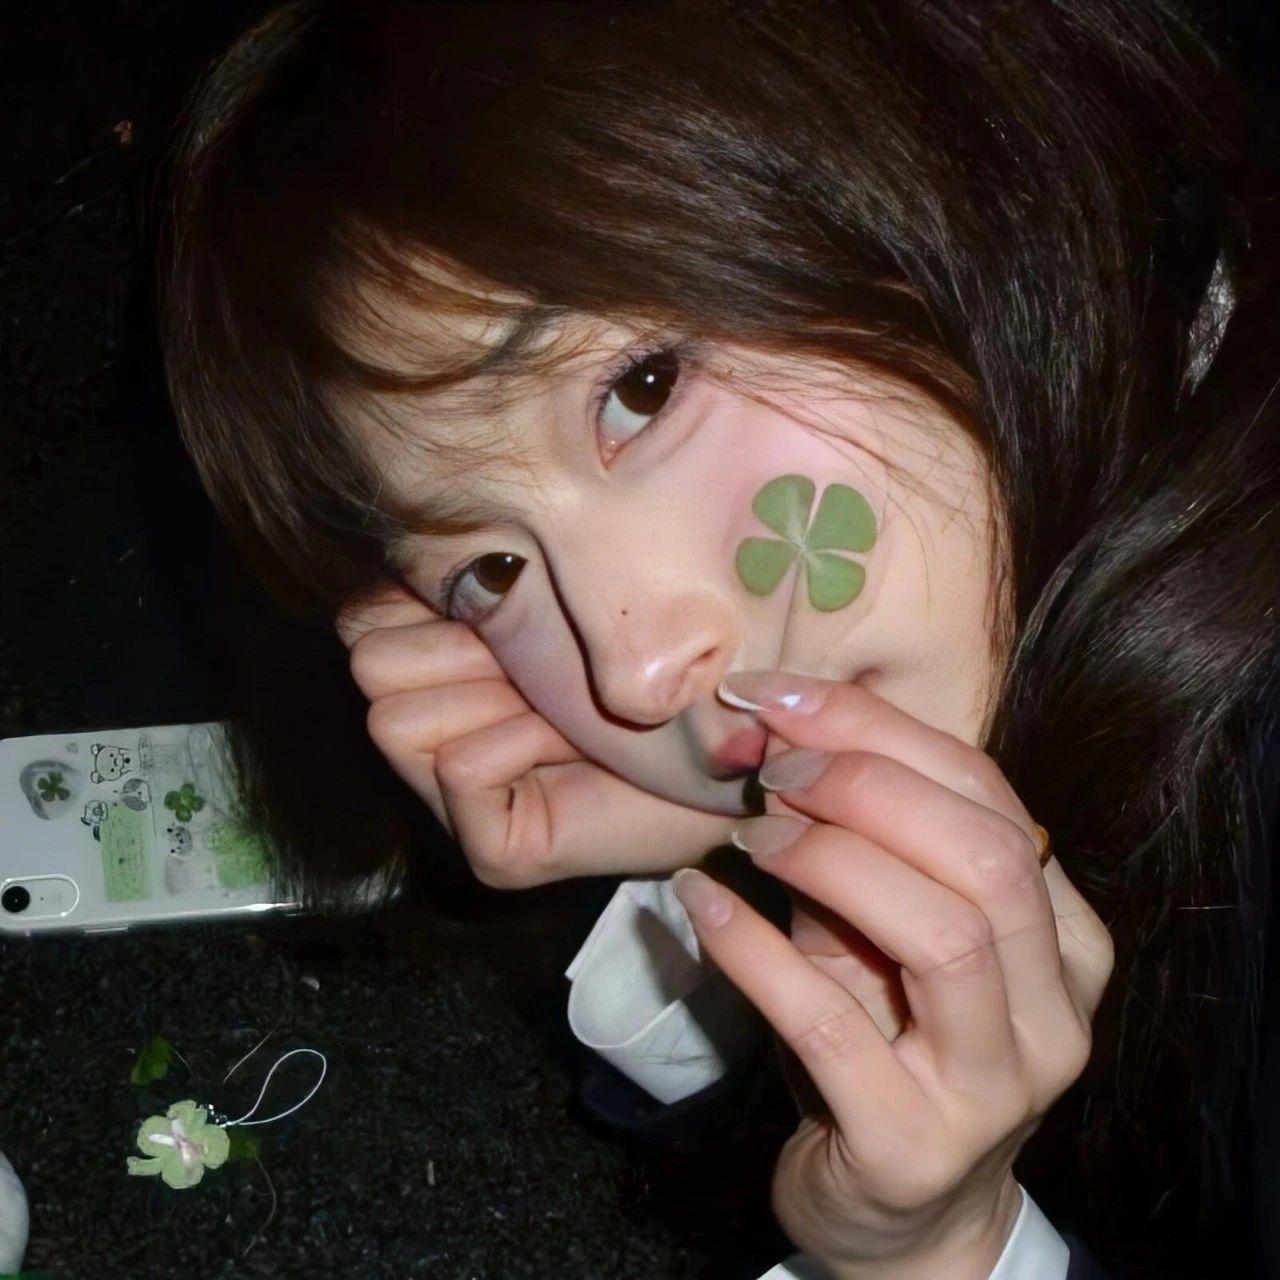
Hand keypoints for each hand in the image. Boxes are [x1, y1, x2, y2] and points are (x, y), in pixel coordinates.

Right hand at [337, 582, 734, 887]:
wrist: (737, 753)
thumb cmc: (655, 670)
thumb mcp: (554, 604)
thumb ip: (477, 585)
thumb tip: (420, 548)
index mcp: (439, 673)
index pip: (358, 619)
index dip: (429, 603)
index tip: (513, 610)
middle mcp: (435, 741)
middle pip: (369, 663)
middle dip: (462, 652)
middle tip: (541, 674)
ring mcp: (457, 806)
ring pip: (395, 717)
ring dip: (495, 702)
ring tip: (561, 715)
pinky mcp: (495, 855)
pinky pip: (462, 766)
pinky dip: (519, 747)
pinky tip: (569, 753)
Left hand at [672, 672, 1112, 1278]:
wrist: (901, 1217)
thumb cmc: (889, 1047)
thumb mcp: (882, 937)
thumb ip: (855, 849)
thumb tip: (774, 743)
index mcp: (1062, 937)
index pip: (989, 796)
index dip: (879, 730)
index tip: (780, 696)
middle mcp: (1053, 1009)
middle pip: (983, 854)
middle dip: (864, 785)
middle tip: (771, 770)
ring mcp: (996, 1086)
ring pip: (940, 934)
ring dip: (828, 858)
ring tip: (748, 834)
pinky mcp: (913, 1146)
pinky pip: (829, 1025)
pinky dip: (753, 948)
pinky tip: (698, 902)